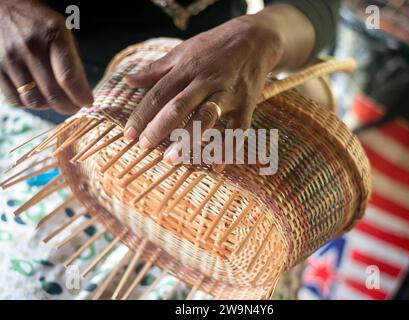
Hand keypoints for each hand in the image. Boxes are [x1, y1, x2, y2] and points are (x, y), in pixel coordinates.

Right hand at [0, 0, 92, 113]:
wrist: (4, 10)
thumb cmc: (40, 25)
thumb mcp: (64, 35)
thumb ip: (74, 63)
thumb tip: (82, 93)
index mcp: (52, 36)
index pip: (68, 77)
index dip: (80, 96)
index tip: (87, 102)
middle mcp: (29, 48)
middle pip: (52, 93)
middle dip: (68, 107)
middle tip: (75, 107)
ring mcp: (10, 59)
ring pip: (33, 101)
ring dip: (49, 107)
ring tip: (56, 100)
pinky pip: (15, 99)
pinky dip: (29, 104)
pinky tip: (37, 96)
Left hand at [123, 14, 284, 162]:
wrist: (255, 39)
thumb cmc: (214, 46)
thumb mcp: (183, 50)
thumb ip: (156, 68)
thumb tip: (128, 80)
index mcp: (187, 68)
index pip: (159, 94)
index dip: (142, 114)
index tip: (128, 134)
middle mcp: (206, 81)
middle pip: (179, 106)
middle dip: (160, 128)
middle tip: (144, 146)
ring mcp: (227, 93)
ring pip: (206, 117)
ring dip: (188, 139)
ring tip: (172, 158)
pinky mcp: (246, 104)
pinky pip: (237, 129)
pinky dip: (228, 148)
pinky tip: (216, 166)